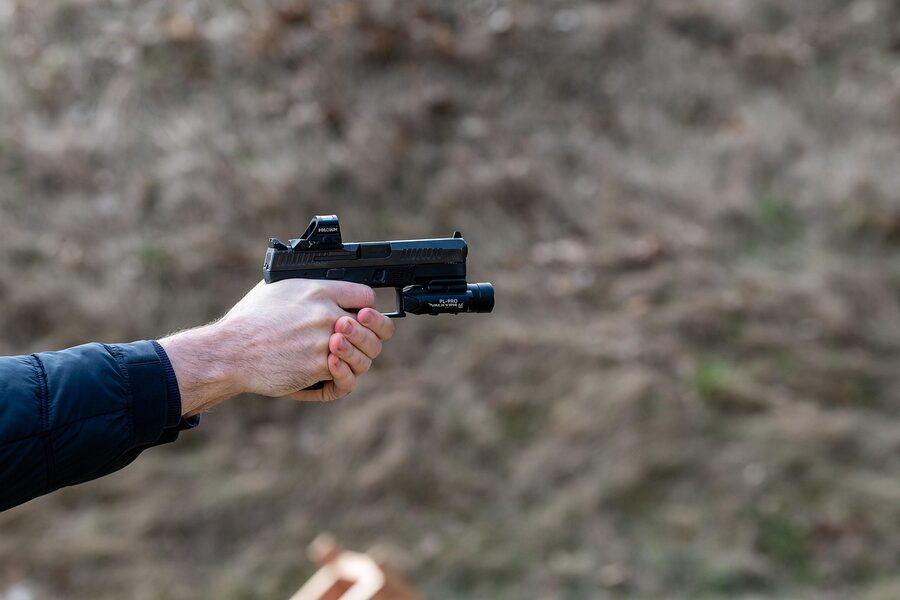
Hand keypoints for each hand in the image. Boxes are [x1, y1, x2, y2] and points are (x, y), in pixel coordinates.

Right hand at [159, 280, 394, 415]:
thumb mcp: (277, 289)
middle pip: (374, 327)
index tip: (363, 317)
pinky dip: (342, 379)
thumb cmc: (248, 322)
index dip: (367, 308)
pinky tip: (333, 374)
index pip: (366, 296)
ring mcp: (325, 340)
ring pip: (365, 355)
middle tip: (362, 343)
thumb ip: (306, 290)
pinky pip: (346, 376)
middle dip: (372, 337)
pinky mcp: (319, 366)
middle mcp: (326, 313)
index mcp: (318, 290)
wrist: (230, 351)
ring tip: (344, 361)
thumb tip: (321, 291)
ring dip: (358, 361)